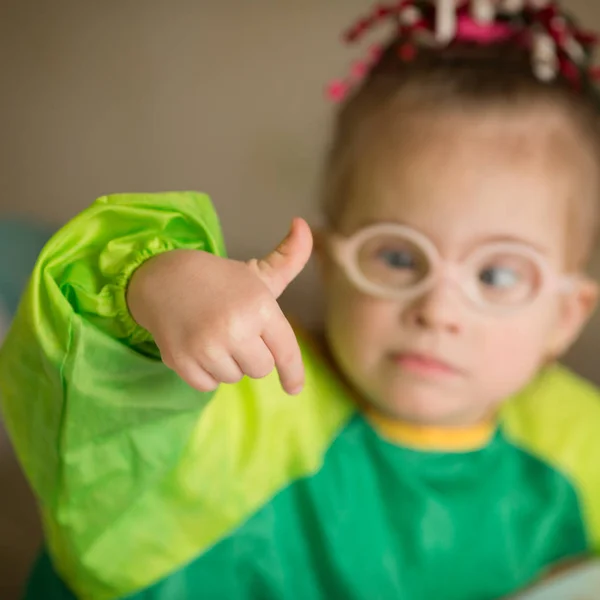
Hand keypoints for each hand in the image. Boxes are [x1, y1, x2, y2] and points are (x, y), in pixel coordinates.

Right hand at [127, 218, 312, 393]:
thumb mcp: (258, 271)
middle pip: (260, 368)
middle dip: (252, 355)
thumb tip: (303, 224)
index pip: (285, 350)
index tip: (294, 388)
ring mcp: (206, 346)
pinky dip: (205, 372)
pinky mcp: (182, 361)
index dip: (293, 373)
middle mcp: (235, 328)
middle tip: (236, 331)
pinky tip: (198, 347)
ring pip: (234, 377)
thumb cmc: (221, 280)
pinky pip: (207, 385)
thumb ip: (289, 257)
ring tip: (214, 335)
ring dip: (228, 363)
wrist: (165, 279)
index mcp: (260, 306)